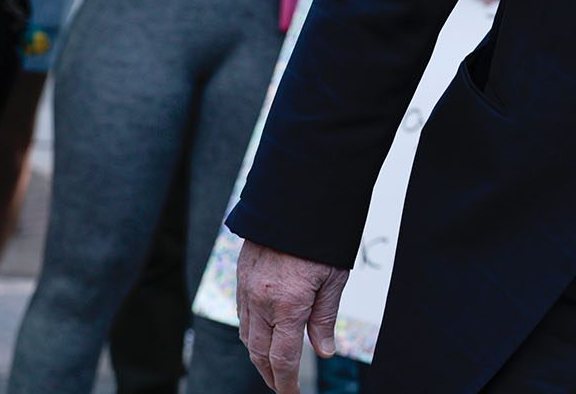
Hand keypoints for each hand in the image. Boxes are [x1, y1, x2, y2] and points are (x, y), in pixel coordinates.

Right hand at [237, 239, 349, 393]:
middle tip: (282, 387)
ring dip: (258, 355)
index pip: (282, 358)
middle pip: (259, 353)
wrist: (295, 201)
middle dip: (270, 375)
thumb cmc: (320, 239)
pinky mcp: (241, 277)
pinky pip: (242, 314)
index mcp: (288, 304)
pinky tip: (263, 335)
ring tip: (273, 366)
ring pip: (247, 335)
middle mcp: (261, 301)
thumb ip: (325, 318)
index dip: (287, 382)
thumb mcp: (334, 279)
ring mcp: (247, 289)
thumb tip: (324, 351)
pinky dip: (251, 331)